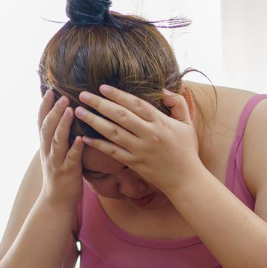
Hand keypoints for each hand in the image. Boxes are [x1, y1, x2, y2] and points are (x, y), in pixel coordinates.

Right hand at [36, 87, 85, 208]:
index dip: (44, 106)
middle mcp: (48, 152)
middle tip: (62, 96)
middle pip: (48, 128)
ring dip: (63, 125)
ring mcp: (57, 162)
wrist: (56, 201)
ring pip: (57, 141)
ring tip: (70, 110)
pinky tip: (80, 139)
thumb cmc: (59, 174)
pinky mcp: (68, 173)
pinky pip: (71, 159)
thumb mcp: (54, 153)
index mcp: (45, 145)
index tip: (49, 90)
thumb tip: (63, 116)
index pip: (41, 122)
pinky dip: (75, 148)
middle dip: (54, 111)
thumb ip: (57, 136)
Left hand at [73, 84, 203, 196]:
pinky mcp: (134, 164)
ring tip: (79, 111)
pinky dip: (98, 144)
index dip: (118, 94)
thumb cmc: (187, 150)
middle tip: (82, 95)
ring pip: (112, 132)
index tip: (102, 87)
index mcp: (160, 122)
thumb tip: (162, 90)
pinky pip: (112, 152)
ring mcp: (140, 150)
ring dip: (94, 121)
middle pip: (120, 115)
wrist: (186, 180)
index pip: (135, 103)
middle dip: (99, 103)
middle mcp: (148, 134)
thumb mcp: (187, 123)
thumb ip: (177, 103)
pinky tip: (84, 137)